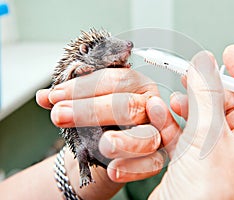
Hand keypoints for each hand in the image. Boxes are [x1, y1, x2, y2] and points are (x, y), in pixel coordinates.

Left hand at [36, 68, 167, 198]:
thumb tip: (43, 96)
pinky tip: (114, 170)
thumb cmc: (101, 120)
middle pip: (129, 105)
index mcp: (139, 85)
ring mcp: (158, 133)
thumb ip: (68, 99)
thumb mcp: (86, 104)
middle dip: (93, 110)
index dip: (85, 87)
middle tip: (62, 115)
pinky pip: (151, 164)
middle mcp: (152, 106)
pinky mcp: (157, 157)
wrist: (106, 148)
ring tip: (104, 144)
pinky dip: (133, 168)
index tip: (56, 96)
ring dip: (124, 141)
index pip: (118, 80)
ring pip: (146, 136)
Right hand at [147, 44, 233, 198]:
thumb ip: (207, 96)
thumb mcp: (209, 136)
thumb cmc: (206, 197)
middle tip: (194, 70)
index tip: (231, 53)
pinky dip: (174, 122)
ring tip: (174, 96)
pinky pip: (187, 133)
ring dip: (187, 105)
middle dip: (210, 88)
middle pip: (230, 106)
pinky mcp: (193, 162)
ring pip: (205, 118)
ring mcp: (216, 156)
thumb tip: (205, 64)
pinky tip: (162, 113)